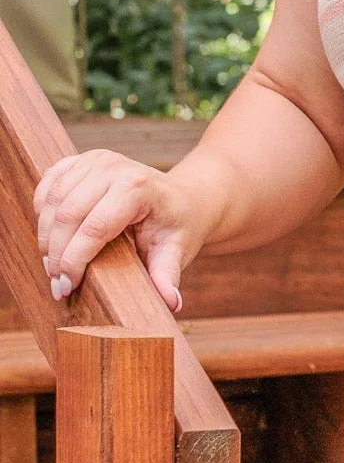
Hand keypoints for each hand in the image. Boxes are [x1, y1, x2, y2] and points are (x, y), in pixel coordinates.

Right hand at [34, 149, 193, 312]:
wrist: (183, 198)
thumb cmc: (177, 226)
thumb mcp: (176, 251)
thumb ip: (168, 276)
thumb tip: (171, 303)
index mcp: (137, 188)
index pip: (94, 228)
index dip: (74, 261)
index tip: (66, 288)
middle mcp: (114, 167)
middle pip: (68, 215)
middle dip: (56, 254)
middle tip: (56, 283)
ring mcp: (97, 159)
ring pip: (53, 200)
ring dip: (46, 235)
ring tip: (52, 265)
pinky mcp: (84, 159)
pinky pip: (50, 181)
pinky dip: (42, 208)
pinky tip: (47, 233)